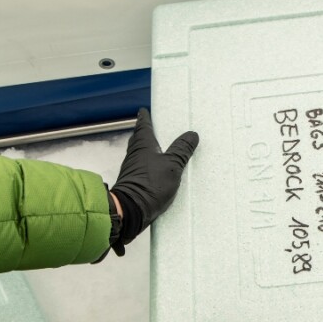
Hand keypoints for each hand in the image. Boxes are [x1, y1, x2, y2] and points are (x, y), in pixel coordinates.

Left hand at [109, 108, 197, 254]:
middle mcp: (135, 154)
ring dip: (148, 149)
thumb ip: (182, 150)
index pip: (143, 125)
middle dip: (145, 132)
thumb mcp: (172, 165)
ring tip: (160, 148)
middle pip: (139, 139)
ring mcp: (133, 169)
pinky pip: (143, 168)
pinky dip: (150, 165)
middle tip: (153, 127)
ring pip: (141, 153)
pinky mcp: (135, 182)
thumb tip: (192, 135)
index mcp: (143, 144)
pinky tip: (158, 170)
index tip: (144, 110)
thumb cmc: (150, 185)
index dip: (145, 117)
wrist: (131, 211)